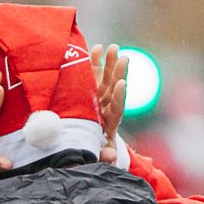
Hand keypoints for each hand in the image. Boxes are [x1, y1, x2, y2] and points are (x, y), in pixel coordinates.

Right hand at [92, 44, 128, 163]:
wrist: (79, 142)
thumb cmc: (89, 149)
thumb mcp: (95, 154)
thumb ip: (103, 154)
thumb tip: (110, 156)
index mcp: (109, 122)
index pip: (117, 108)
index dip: (120, 96)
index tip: (122, 84)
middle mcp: (107, 107)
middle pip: (115, 89)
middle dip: (119, 74)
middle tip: (124, 59)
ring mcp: (99, 96)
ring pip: (107, 78)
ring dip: (111, 63)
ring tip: (114, 48)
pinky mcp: (91, 89)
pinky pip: (95, 74)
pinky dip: (96, 62)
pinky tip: (97, 47)